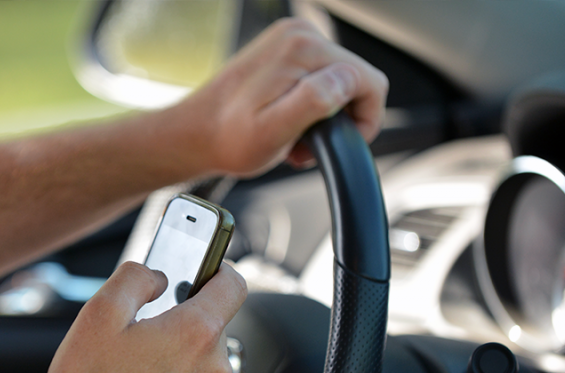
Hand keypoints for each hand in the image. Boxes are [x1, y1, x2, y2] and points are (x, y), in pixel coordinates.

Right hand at [0, 261, 246, 372]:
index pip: (233, 284)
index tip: (204, 268)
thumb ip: (135, 278)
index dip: (218, 268)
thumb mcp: (99, 314)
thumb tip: (157, 275)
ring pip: (203, 359)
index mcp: (195, 334)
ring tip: (135, 367)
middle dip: (182, 318)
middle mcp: (214, 369)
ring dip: (178, 353)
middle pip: (213, 324)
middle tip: (143, 328)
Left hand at [179, 17, 388, 175]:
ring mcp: (289, 40)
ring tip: (294, 136)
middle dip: (340, 118)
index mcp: (302, 49)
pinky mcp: (282, 51)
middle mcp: (298, 35)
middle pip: (356, 78)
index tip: (336, 142)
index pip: (369, 81)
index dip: (363, 121)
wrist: (195, 134)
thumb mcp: (273, 131)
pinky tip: (288, 122)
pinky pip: (318, 76)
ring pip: (339, 79)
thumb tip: (346, 81)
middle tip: (307, 144)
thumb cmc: (228, 139)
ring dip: (325, 113)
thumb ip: (314, 102)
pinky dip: (310, 103)